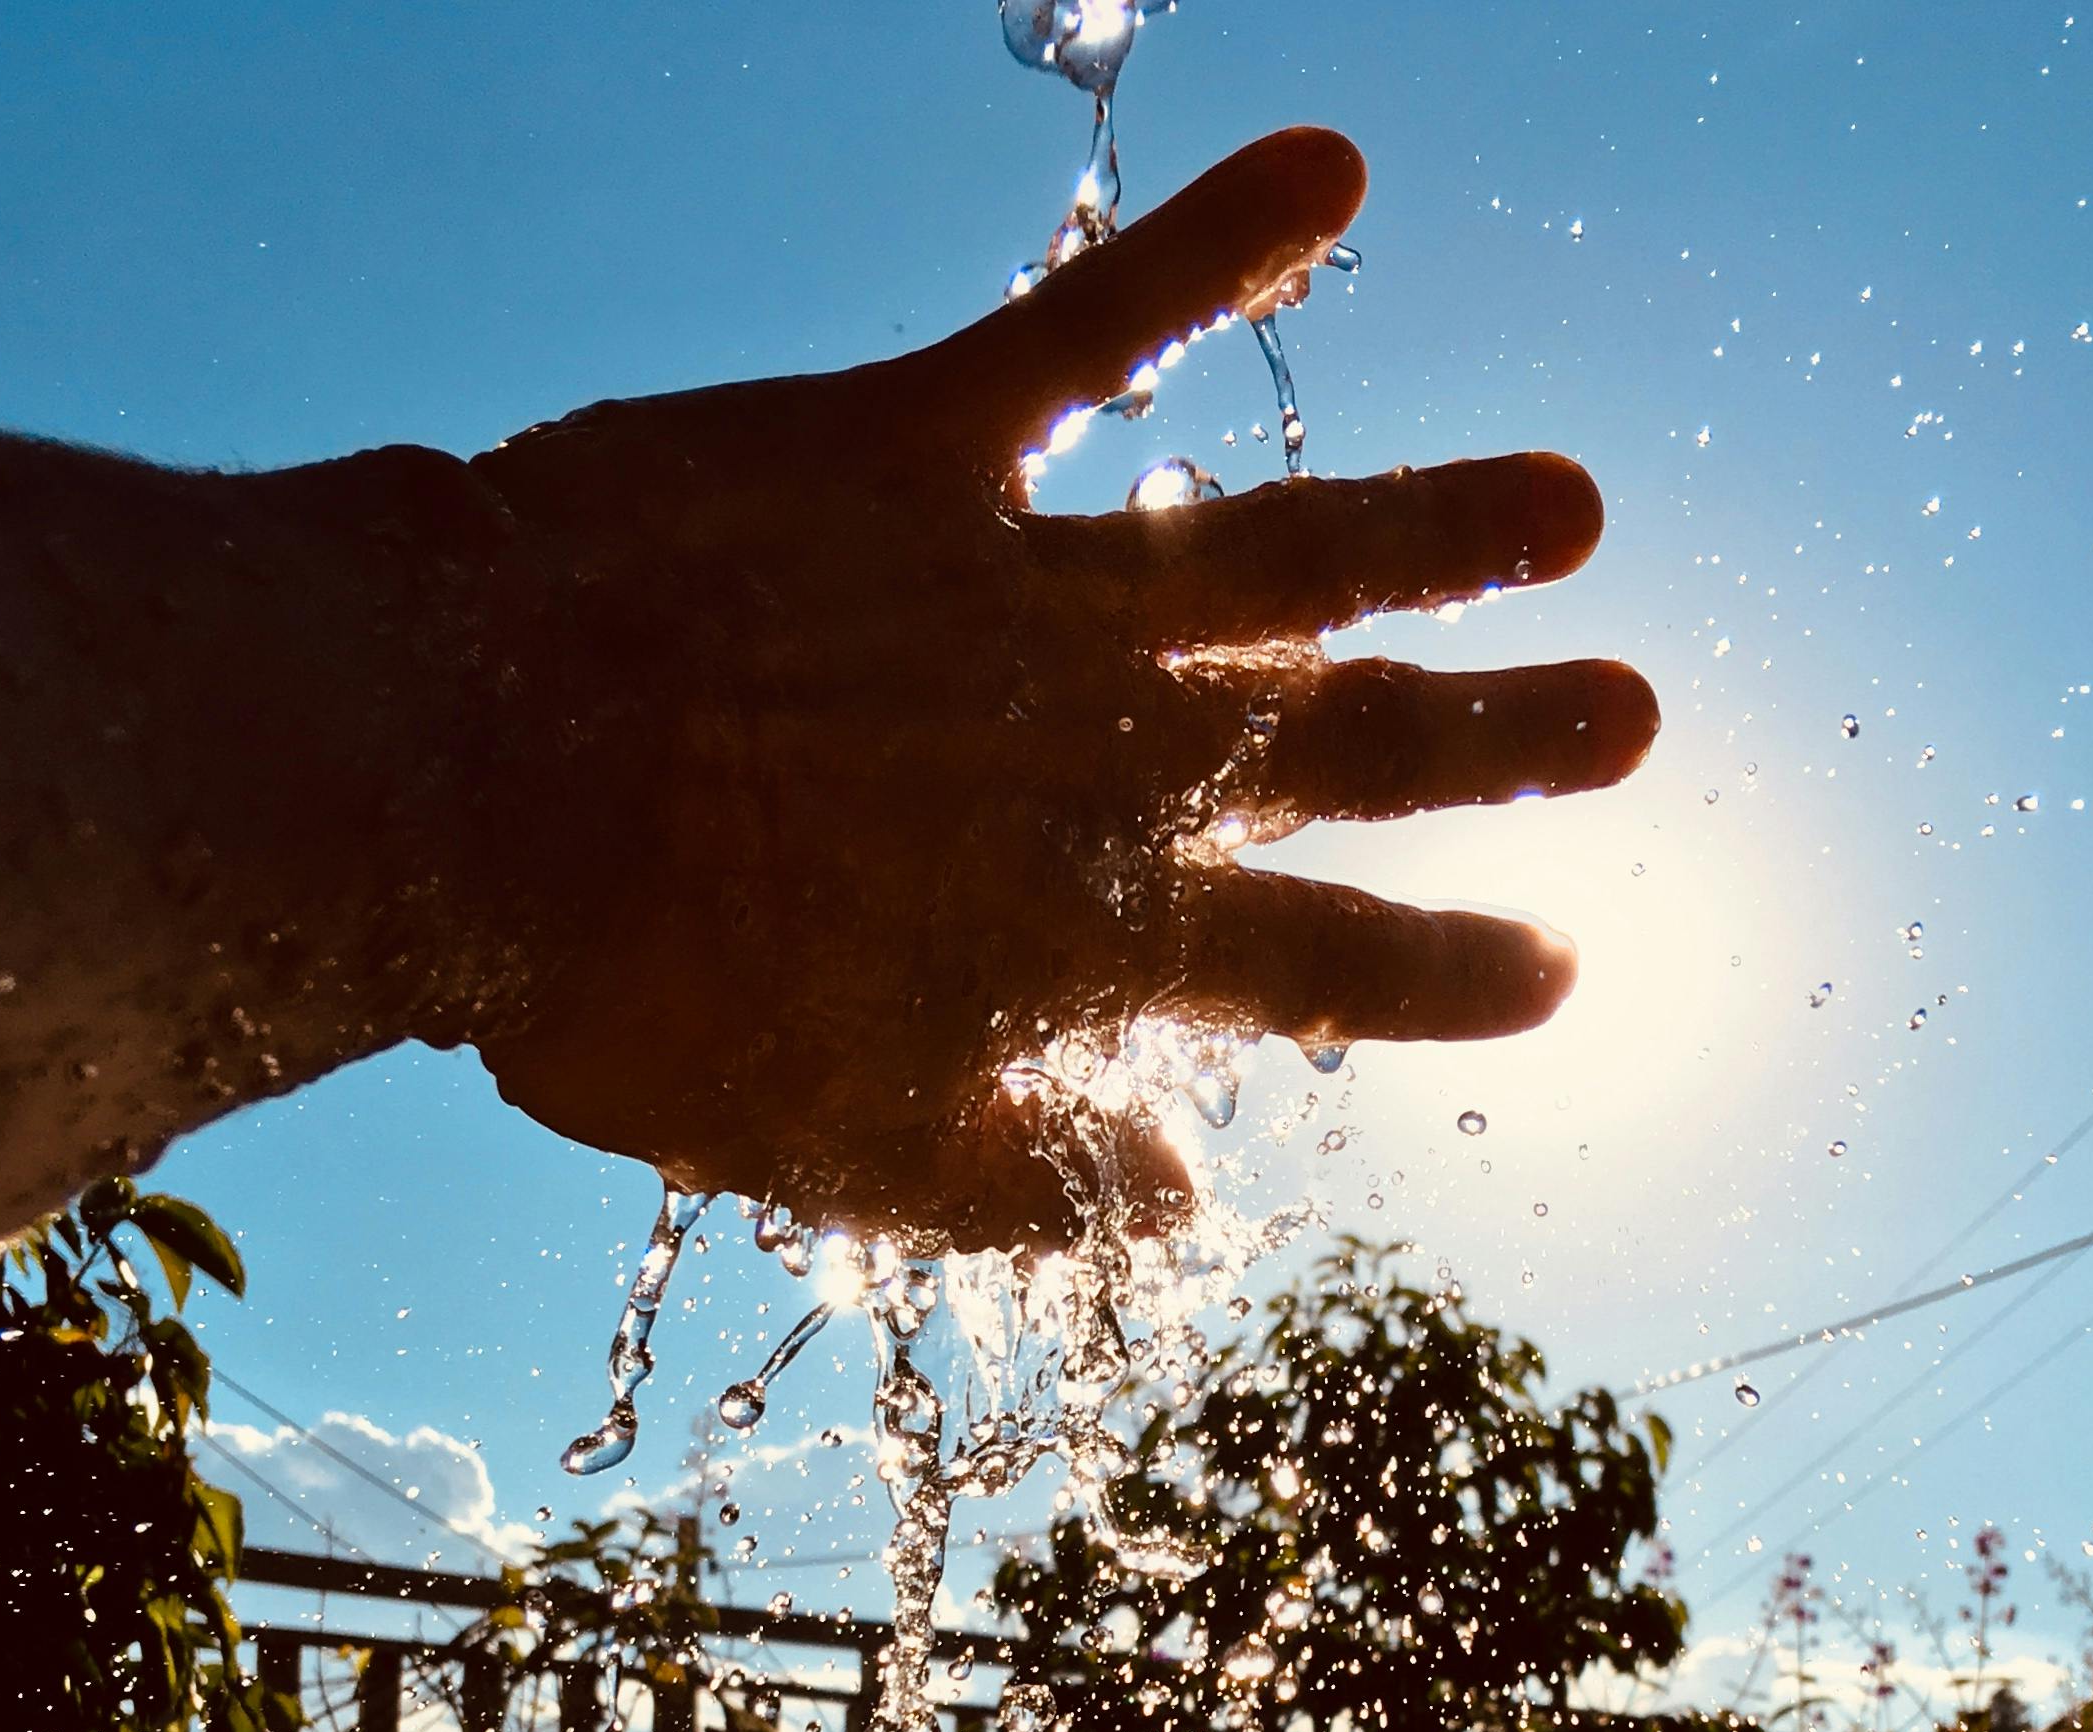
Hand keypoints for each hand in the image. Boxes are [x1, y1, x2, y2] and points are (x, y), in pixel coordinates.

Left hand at [466, 130, 1653, 1252]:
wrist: (457, 781)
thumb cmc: (626, 989)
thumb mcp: (826, 1142)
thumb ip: (1019, 1175)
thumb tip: (1178, 1205)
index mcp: (1081, 938)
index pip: (1316, 966)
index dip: (1444, 975)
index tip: (1559, 969)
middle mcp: (1094, 763)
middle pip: (1350, 749)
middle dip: (1504, 741)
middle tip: (1636, 716)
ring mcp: (1020, 593)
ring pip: (1283, 554)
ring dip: (1440, 525)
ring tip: (1570, 502)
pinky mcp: (918, 447)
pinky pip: (1094, 329)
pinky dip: (1216, 245)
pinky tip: (1335, 165)